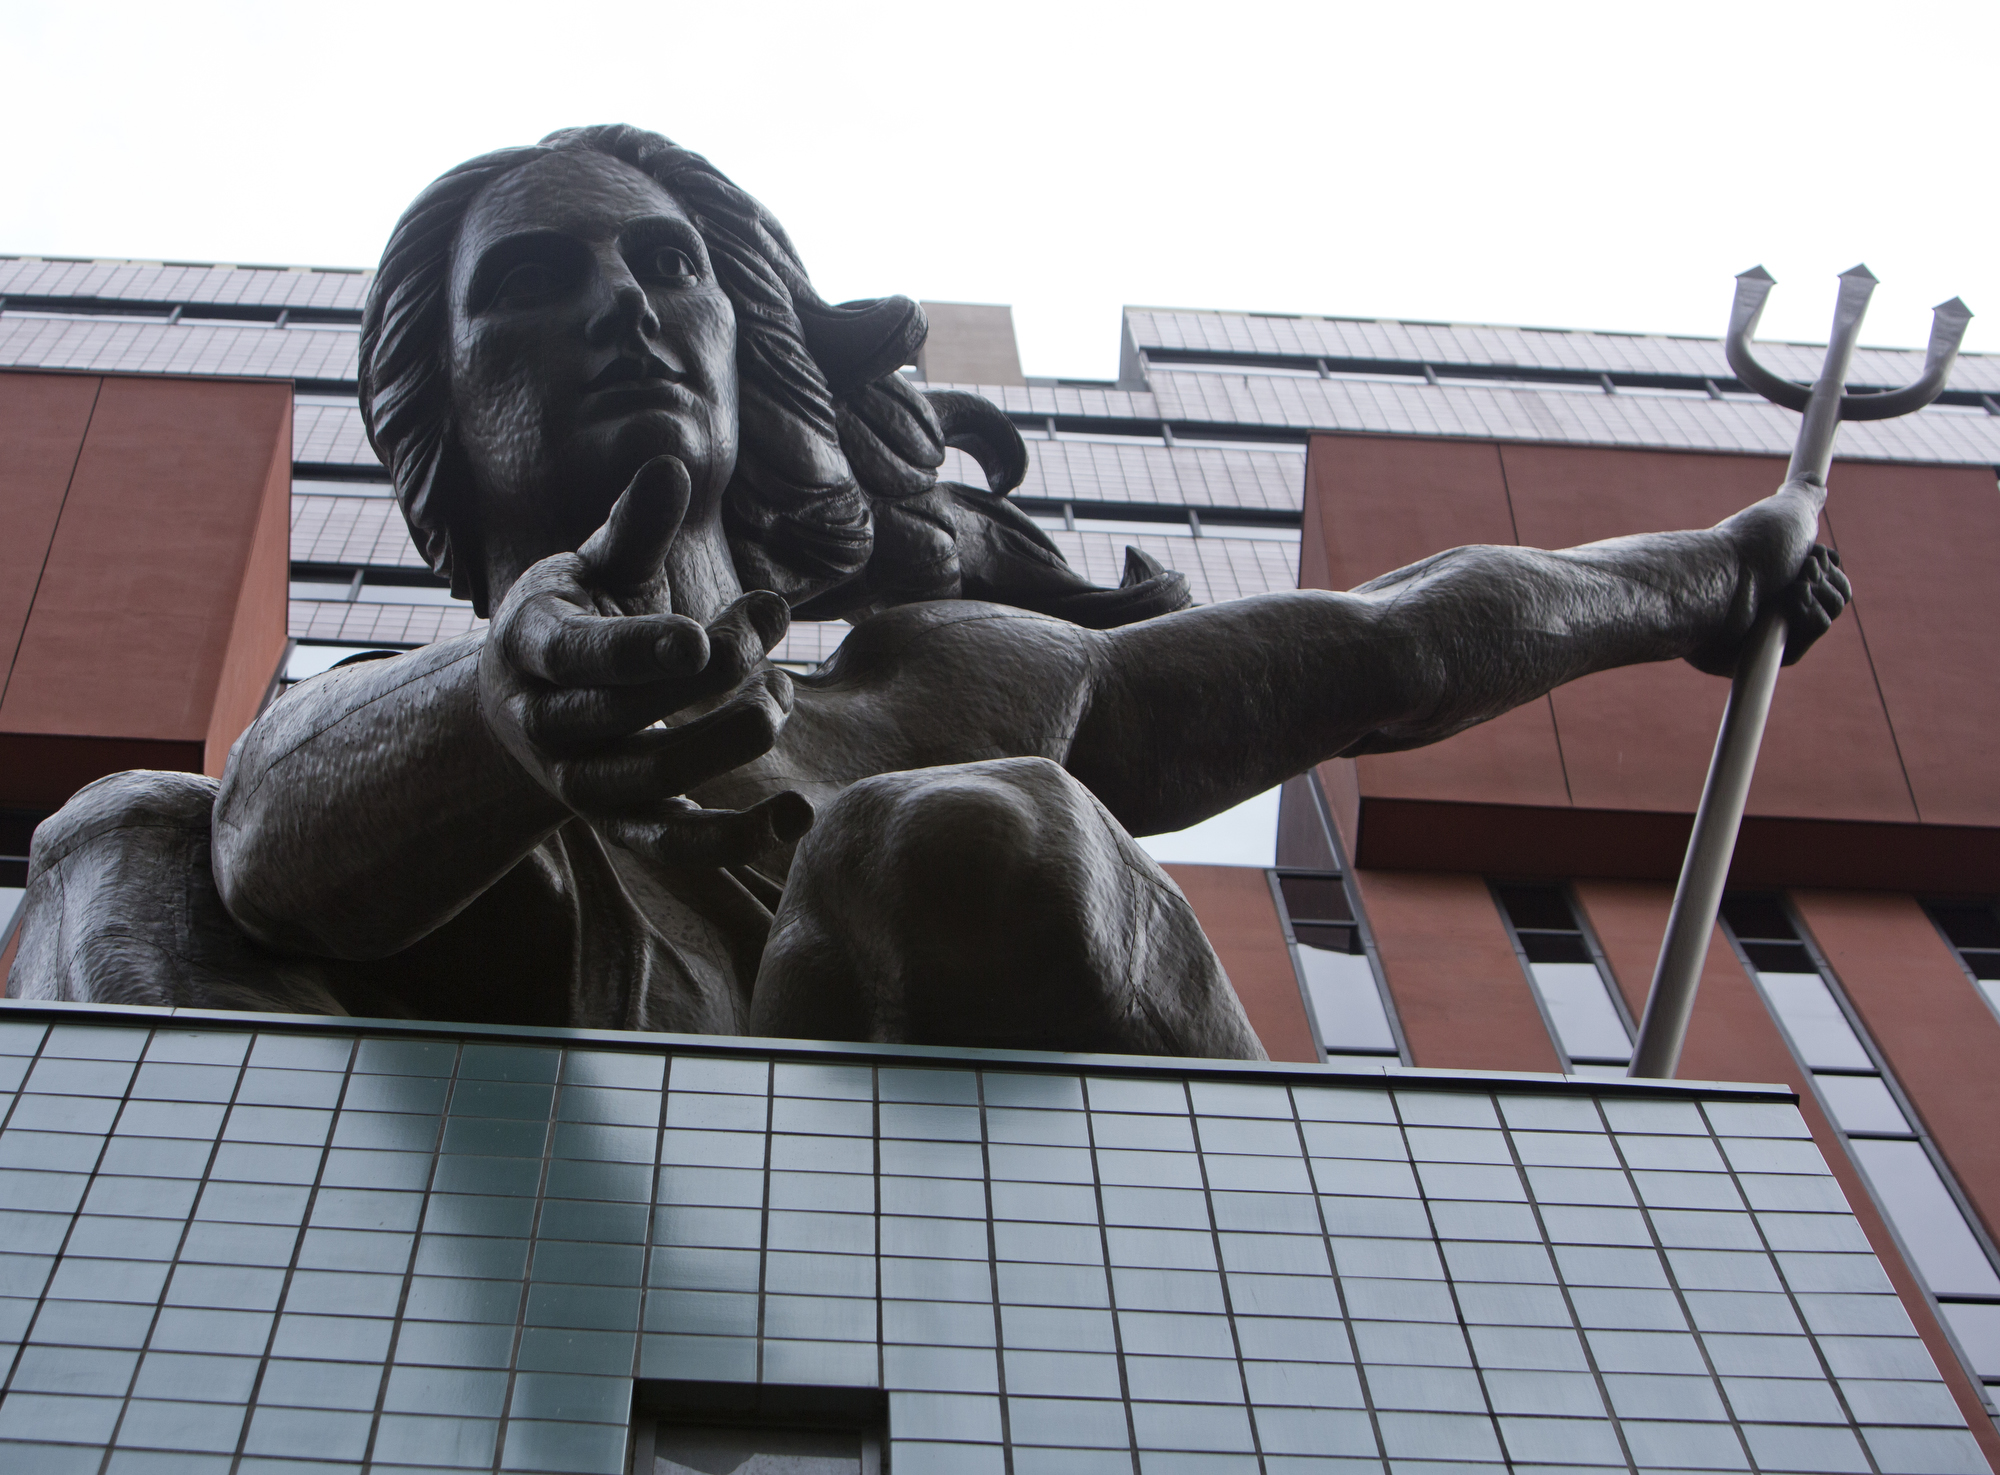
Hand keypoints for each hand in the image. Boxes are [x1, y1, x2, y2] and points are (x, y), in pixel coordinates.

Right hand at [478, 455, 813, 865]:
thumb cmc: (575, 617)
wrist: (523, 705)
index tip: (701, 642)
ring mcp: (580, 782)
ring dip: (727, 740)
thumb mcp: (592, 567)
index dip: (638, 651)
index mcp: (532, 647)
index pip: (578, 656)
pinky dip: (734, 840)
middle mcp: (546, 724)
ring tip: (784, 691)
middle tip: (768, 624)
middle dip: (709, 675)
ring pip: (651, 779)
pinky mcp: (620, 825)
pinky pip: (674, 845)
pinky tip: (796, 815)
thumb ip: (633, 527)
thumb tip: (670, 465)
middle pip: (624, 715)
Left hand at [1689, 479, 1851, 674]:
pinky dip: (1809, 619)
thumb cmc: (1751, 546)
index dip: (1828, 563)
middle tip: (1799, 571)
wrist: (1720, 582)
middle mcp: (1770, 598)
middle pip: (1835, 593)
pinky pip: (1804, 643)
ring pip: (1827, 614)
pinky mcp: (1754, 656)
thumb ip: (1804, 496)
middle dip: (1826, 576)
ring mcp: (1763, 628)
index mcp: (1775, 570)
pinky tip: (1787, 610)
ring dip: (1819, 594)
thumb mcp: (1786, 511)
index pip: (1829, 573)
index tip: (1811, 553)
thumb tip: (1813, 481)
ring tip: (1790, 589)